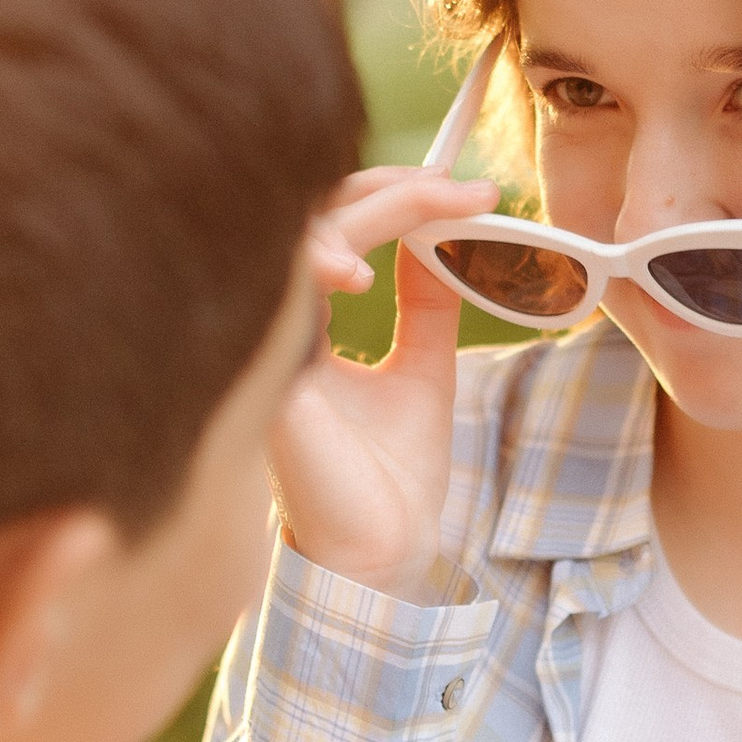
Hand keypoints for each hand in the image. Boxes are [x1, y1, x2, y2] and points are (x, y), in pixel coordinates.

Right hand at [272, 163, 490, 595]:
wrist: (384, 554)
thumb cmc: (393, 478)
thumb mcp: (424, 370)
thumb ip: (426, 304)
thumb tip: (442, 236)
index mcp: (306, 321)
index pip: (334, 224)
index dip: (397, 194)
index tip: (472, 192)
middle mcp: (280, 323)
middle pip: (313, 213)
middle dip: (393, 187)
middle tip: (462, 190)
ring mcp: (270, 346)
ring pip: (297, 236)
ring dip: (366, 207)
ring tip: (431, 207)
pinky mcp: (270, 377)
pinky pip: (277, 296)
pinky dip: (315, 265)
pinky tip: (359, 276)